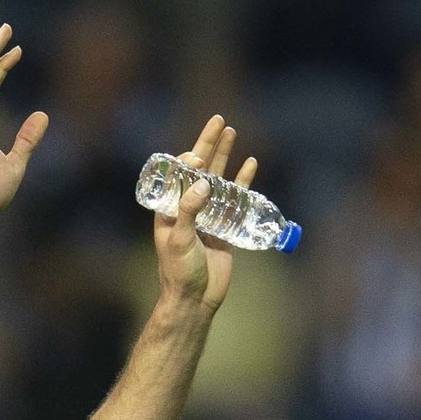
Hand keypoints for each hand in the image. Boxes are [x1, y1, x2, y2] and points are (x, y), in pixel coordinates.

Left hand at [152, 111, 252, 316]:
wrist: (195, 300)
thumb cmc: (179, 272)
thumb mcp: (180, 240)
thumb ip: (189, 211)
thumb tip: (203, 183)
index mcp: (170, 208)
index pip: (179, 174)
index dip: (189, 158)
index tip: (197, 152)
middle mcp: (188, 206)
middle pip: (200, 168)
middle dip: (209, 143)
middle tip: (218, 120)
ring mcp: (208, 214)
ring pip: (218, 178)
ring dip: (225, 155)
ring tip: (231, 131)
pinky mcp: (224, 225)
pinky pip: (235, 198)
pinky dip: (243, 180)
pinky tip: (250, 164)